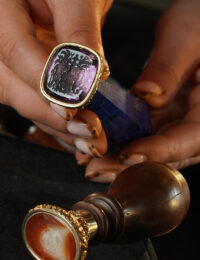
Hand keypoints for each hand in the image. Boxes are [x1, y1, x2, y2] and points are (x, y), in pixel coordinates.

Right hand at [0, 0, 111, 155]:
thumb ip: (79, 31)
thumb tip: (87, 79)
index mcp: (0, 7)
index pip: (12, 47)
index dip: (42, 81)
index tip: (74, 107)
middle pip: (9, 83)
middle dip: (50, 114)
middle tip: (88, 131)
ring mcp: (4, 58)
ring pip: (18, 97)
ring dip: (53, 124)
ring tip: (86, 140)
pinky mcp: (18, 70)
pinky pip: (28, 97)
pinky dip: (52, 118)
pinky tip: (73, 132)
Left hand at [80, 0, 199, 182]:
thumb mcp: (188, 36)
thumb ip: (168, 68)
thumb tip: (146, 96)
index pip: (189, 140)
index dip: (157, 151)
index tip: (127, 155)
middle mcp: (198, 120)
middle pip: (167, 153)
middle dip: (130, 163)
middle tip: (97, 167)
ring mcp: (181, 119)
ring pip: (152, 146)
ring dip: (120, 156)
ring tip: (90, 160)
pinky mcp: (166, 115)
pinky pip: (144, 132)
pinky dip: (122, 139)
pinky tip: (99, 142)